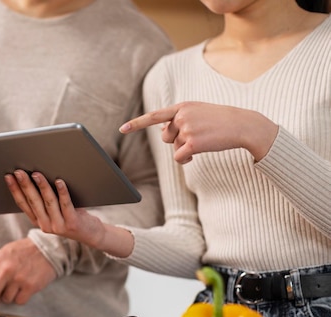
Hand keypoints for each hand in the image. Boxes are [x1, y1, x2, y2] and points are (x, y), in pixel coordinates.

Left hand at [0, 238, 55, 304]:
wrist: (48, 249)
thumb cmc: (26, 251)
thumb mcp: (6, 252)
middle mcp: (7, 269)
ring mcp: (18, 279)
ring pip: (5, 299)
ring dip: (9, 296)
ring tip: (16, 284)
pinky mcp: (30, 287)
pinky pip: (18, 301)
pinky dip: (20, 298)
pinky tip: (25, 287)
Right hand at [4, 170, 133, 257]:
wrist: (91, 234)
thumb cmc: (72, 216)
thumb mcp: (54, 211)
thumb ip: (45, 200)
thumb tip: (36, 175)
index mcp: (38, 220)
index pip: (22, 204)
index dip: (15, 190)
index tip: (8, 176)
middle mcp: (45, 225)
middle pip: (33, 202)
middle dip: (25, 185)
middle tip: (19, 171)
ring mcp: (58, 225)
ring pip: (48, 202)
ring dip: (41, 186)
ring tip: (36, 174)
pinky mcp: (72, 223)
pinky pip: (66, 205)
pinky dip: (62, 192)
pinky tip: (60, 181)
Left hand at [120, 101, 277, 162]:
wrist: (242, 125)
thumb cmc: (220, 120)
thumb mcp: (198, 113)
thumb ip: (178, 120)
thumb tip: (161, 131)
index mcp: (182, 107)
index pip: (154, 116)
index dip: (137, 124)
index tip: (122, 129)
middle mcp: (182, 116)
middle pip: (166, 137)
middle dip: (177, 140)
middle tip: (197, 136)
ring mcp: (187, 129)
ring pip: (174, 148)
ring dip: (185, 150)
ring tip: (203, 141)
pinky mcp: (193, 143)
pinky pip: (179, 158)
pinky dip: (186, 160)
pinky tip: (198, 154)